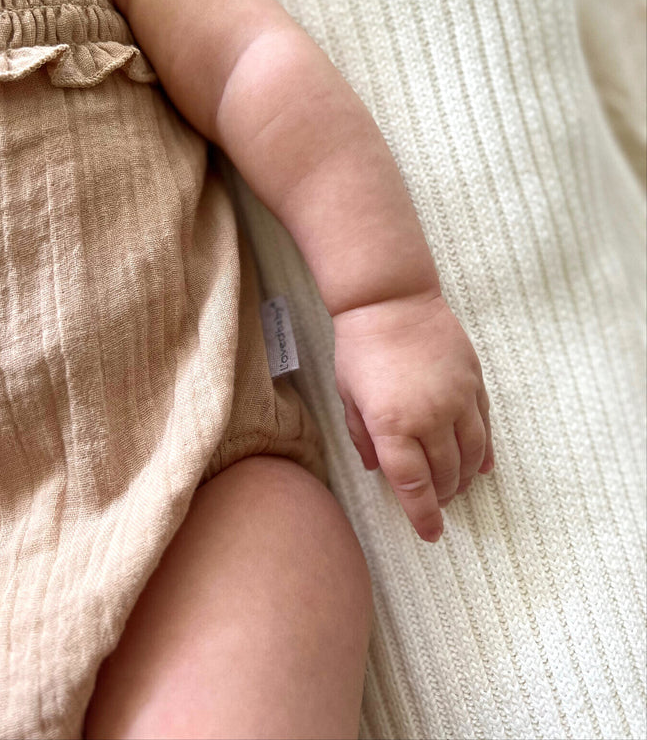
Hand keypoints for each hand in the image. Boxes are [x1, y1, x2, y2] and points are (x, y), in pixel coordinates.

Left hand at [333, 292, 492, 541]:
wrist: (390, 300)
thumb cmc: (360, 347)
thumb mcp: (348, 396)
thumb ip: (362, 437)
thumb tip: (377, 469)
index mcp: (392, 425)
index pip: (412, 485)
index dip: (423, 514)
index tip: (431, 533)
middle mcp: (430, 417)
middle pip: (445, 474)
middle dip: (443, 497)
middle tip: (438, 505)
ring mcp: (456, 398)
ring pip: (472, 455)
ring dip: (466, 478)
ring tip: (457, 488)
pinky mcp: (473, 382)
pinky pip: (485, 427)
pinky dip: (484, 451)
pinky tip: (482, 465)